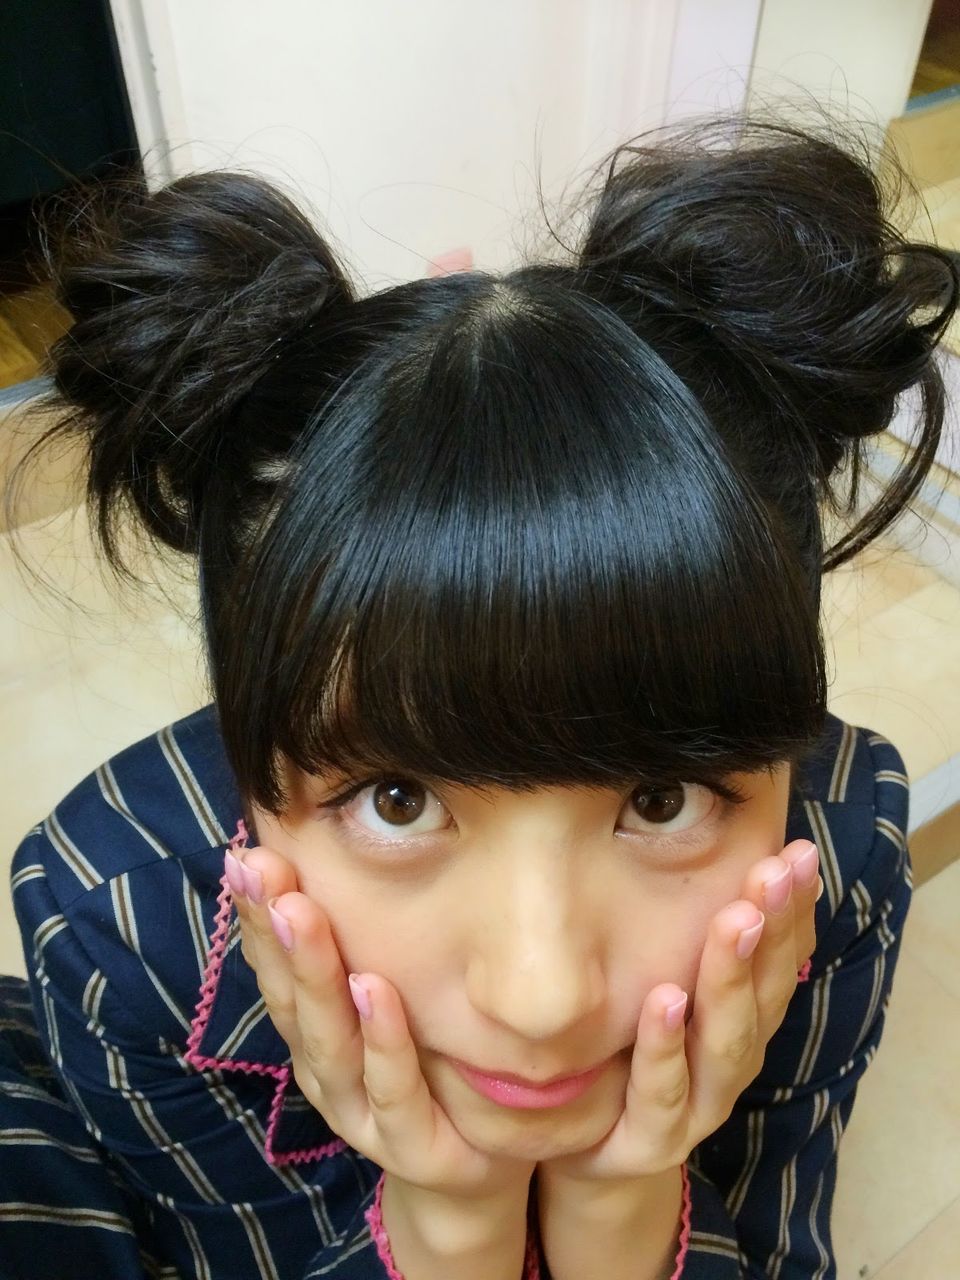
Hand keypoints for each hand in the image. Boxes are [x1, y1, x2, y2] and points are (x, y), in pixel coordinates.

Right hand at [227, 843, 534, 1201]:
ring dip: (314, 972)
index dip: (257, 913)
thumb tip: (333, 855)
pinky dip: (383, 1039)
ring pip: (330, 1039)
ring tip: (302, 911)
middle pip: (292, 996)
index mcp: (314, 1033)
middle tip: (259, 866)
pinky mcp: (413, 1147)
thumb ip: (356, 947)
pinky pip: (394, 1089)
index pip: (276, 967)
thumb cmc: (425, 1069)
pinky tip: (376, 987)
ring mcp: (363, 1113)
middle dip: (274, 928)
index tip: (245, 855)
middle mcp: (325, 1070)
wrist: (473, 1168)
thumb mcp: (385, 1003)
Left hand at [538, 838, 820, 1185]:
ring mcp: (697, 1106)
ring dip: (730, 977)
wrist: (583, 1147)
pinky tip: (664, 997)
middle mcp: (731, 1059)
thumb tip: (701, 836)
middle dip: (771, 929)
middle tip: (772, 872)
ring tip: (732, 921)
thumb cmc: (630, 1048)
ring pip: (725, 1041)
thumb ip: (686, 927)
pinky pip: (662, 1093)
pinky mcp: (650, 1142)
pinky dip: (665, 1046)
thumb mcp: (662, 980)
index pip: (781, 958)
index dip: (792, 908)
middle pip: (763, 993)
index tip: (796, 852)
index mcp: (743, 1017)